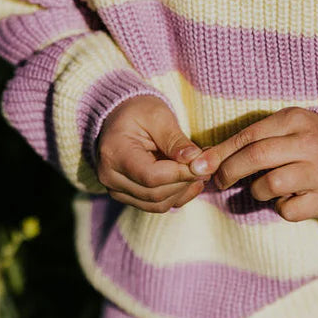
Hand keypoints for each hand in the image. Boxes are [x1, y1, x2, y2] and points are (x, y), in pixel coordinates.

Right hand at [95, 95, 206, 212]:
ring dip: (183, 190)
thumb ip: (175, 140)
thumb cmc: (138, 112)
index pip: (151, 176)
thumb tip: (195, 160)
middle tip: (206, 165)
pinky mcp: (127, 196)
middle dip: (185, 181)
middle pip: (156, 193)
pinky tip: (189, 180)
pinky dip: (177, 195)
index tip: (203, 163)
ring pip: (158, 204)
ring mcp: (117, 190)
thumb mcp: (158, 116)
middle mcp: (110, 177)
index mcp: (115, 153)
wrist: (120, 117)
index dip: (181, 173)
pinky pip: (156, 205)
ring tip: (198, 170)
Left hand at [188, 107, 317, 221]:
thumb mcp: (282, 130)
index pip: (249, 135)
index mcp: (296, 119)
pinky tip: (289, 197)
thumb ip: (248, 141)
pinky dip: (281, 207)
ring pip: (269, 185)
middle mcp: (311, 143)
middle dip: (230, 171)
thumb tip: (204, 160)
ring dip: (257, 190)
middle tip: (221, 181)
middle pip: (256, 157)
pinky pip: (288, 210)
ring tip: (264, 186)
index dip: (221, 153)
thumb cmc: (304, 143)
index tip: (201, 166)